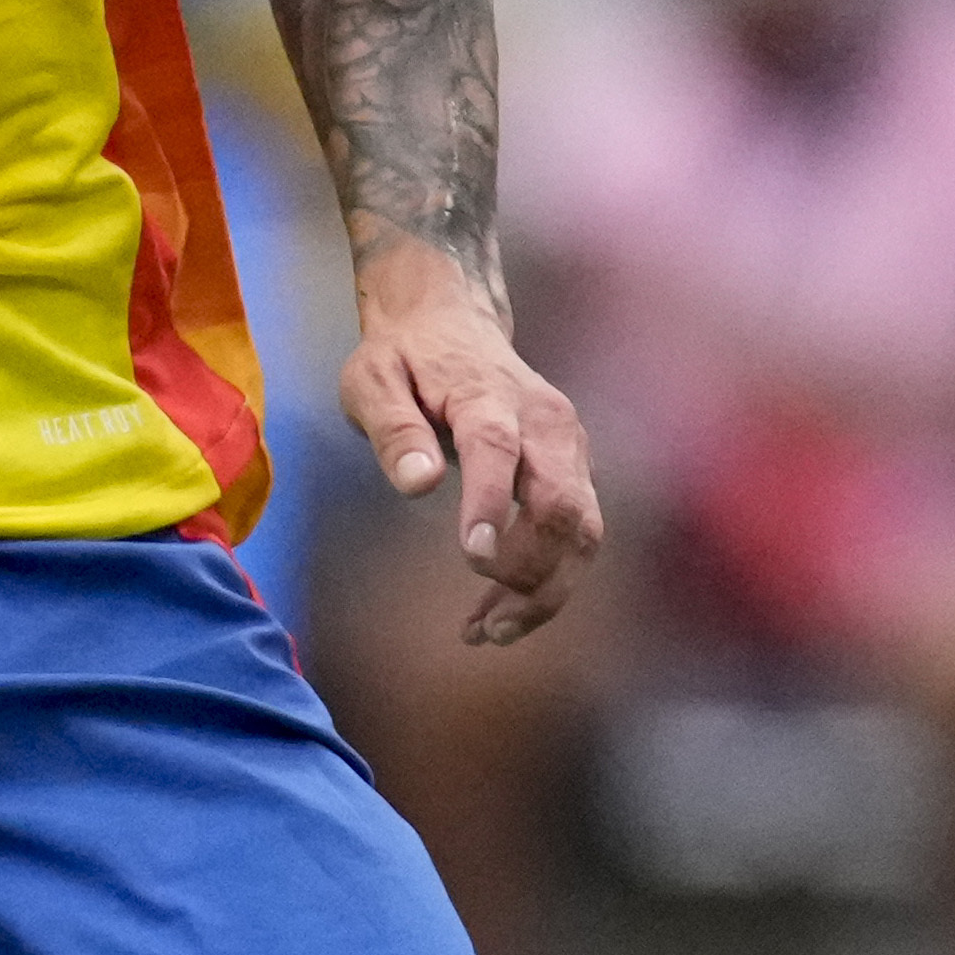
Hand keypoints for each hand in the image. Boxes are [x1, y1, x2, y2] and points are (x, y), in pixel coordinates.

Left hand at [343, 248, 603, 648]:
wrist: (453, 322)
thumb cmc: (404, 358)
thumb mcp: (372, 382)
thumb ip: (393, 431)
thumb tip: (418, 485)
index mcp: (486, 396)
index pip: (497, 449)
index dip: (491, 503)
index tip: (473, 557)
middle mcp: (544, 421)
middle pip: (561, 503)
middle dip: (529, 571)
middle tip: (483, 625)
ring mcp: (569, 446)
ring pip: (582, 528)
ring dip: (546, 590)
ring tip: (490, 633)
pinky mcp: (576, 468)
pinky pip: (577, 532)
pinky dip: (550, 580)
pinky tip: (502, 614)